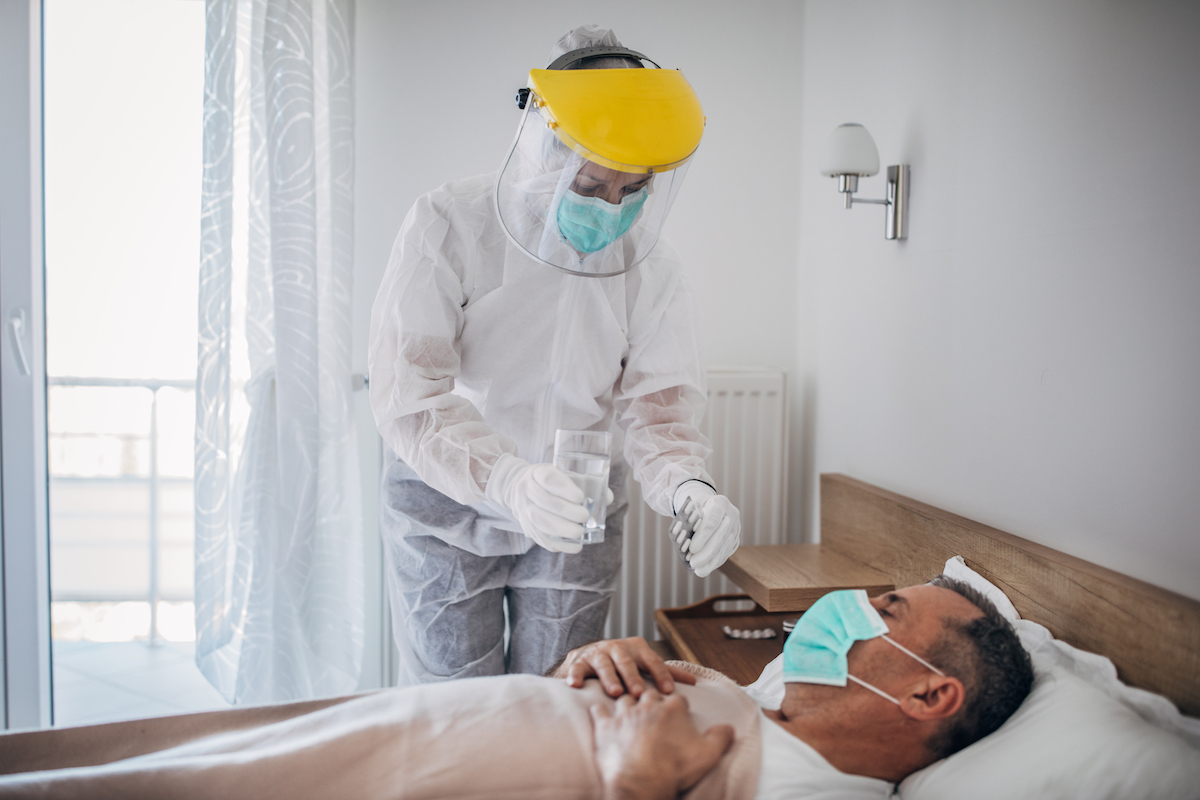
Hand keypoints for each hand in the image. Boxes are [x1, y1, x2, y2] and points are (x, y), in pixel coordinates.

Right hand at [486, 453, 588, 552]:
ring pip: (540, 521)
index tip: (580, 497)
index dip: (564, 488)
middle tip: (585, 516)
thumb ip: (587, 483)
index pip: (549, 478)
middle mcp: (527, 490)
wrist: (518, 489)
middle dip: (566, 511)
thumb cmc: (551, 482)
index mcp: (538, 473)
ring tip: (580, 532)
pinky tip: (576, 546)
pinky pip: (541, 538)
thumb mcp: (564, 474)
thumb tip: (608, 498)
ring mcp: (523, 510)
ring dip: (562, 529)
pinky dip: (560, 544)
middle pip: (545, 501)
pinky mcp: (527, 527)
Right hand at [554, 636, 696, 697]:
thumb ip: (666, 672)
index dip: (661, 675)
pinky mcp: (580, 661)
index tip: (668, 691)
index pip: (652, 661)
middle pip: (627, 662)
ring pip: (604, 664)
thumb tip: (693, 682)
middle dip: (633, 677)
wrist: (589, 656)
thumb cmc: (623, 663)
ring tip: (615, 692)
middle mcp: (617, 648)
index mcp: (637, 648)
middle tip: (639, 692)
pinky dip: (575, 675)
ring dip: (609, 678)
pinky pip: (577, 668)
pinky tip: (575, 685)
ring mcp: (598, 653)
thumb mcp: (644, 664)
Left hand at [590, 689, 734, 799]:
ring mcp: (624, 714)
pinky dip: (599, 711)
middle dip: (651, 700)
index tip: (677, 715)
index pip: (677, 698)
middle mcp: (647, 705)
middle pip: (649, 693)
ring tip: (628, 713)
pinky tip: (600, 714)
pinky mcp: (605, 727)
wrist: (641, 784)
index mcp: (672, 708)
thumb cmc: (674, 769)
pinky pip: (598, 710)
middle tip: (652, 712)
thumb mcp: (708, 755)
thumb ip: (721, 737)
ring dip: (626, 704)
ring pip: (624, 698)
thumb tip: (729, 728)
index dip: (678, 707)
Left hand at [673, 482, 740, 577]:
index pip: (713, 520)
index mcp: (720, 503)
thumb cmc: (696, 507)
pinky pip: (726, 552)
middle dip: (706, 553)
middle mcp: (732, 515)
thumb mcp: (690, 509)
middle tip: (693, 563)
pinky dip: (716, 562)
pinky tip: (706, 568)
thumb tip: (689, 548)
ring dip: (711, 561)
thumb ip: (690, 524)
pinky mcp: (736, 539)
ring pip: (724, 547)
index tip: (692, 549)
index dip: (703, 536)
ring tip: (698, 570)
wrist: (708, 504)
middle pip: (720, 537)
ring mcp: (736, 528)